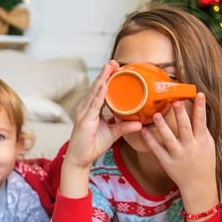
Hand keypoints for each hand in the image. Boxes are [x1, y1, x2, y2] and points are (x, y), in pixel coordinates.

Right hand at [61, 61, 141, 196]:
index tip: (117, 68)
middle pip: (97, 87)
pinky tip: (104, 85)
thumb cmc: (92, 145)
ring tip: (110, 67)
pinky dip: (99, 94)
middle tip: (114, 61)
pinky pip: (94, 105)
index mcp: (92, 109)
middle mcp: (86, 108)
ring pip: (95, 92)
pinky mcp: (85, 120)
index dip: (108, 78)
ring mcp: (84, 113)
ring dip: (103, 79)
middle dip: (105, 74)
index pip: (101, 90)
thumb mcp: (113, 134)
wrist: (80, 159)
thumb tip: (140, 123)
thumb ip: (125, 127)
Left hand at [141, 93, 217, 207]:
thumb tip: (199, 110)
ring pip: (169, 139)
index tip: (199, 94)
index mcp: (202, 141)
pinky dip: (150, 140)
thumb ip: (203, 130)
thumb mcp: (209, 145)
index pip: (202, 121)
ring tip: (156, 115)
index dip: (201, 108)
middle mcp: (190, 147)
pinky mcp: (167, 162)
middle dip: (181, 114)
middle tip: (175, 101)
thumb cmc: (204, 162)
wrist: (198, 185)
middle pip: (185, 128)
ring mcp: (178, 155)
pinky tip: (144, 130)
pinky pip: (157, 150)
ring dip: (162, 126)